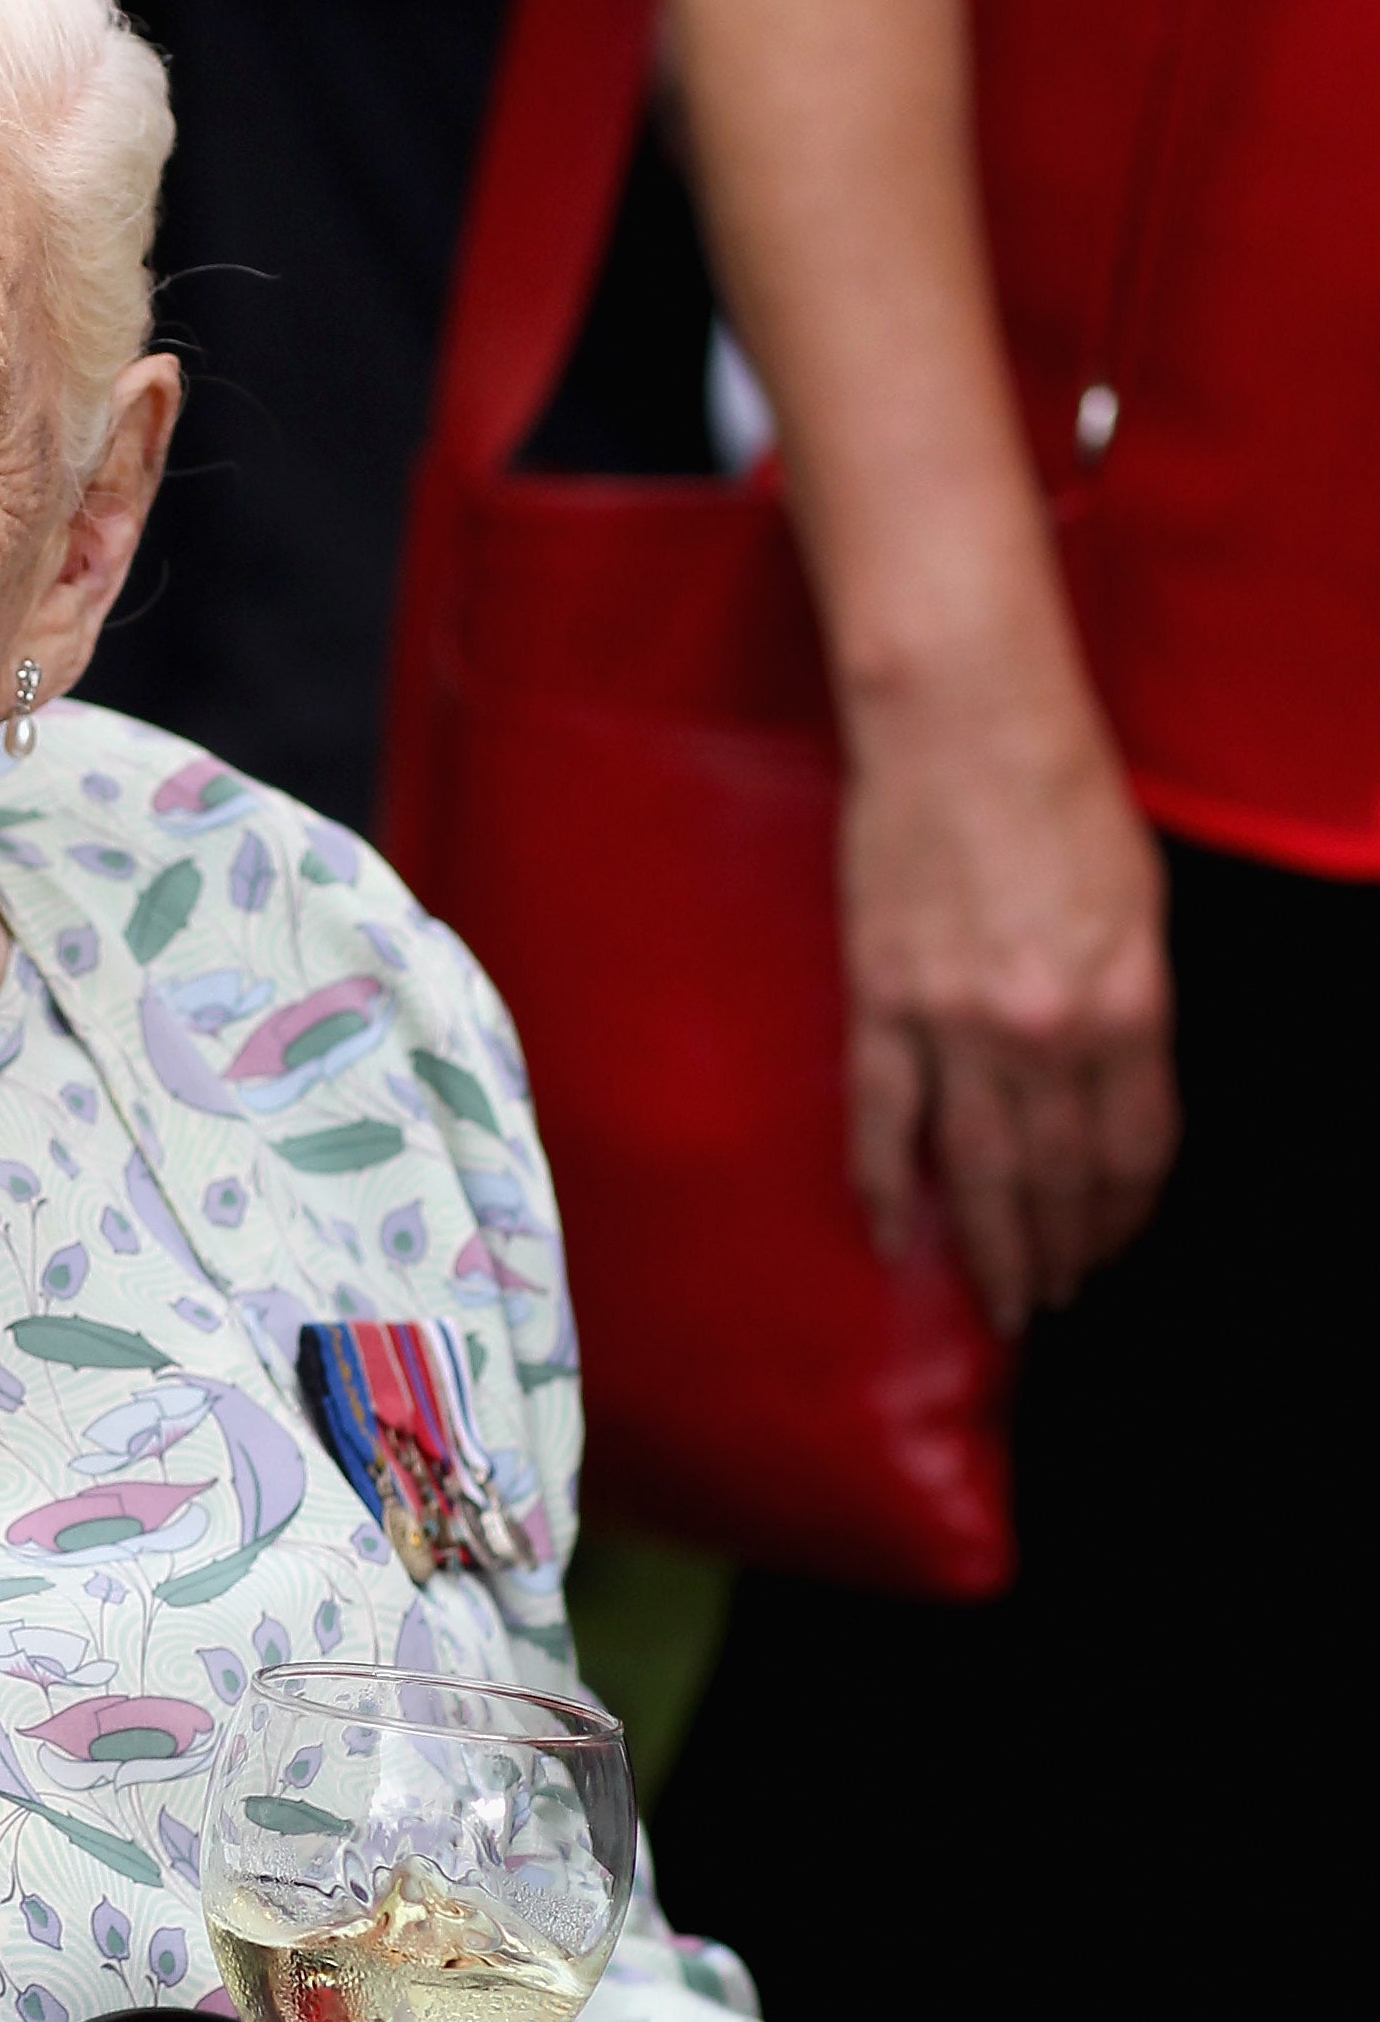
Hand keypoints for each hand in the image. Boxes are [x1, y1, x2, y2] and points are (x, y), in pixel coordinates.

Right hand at [841, 666, 1174, 1332]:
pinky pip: (882, 1118)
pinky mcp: (881, 1002)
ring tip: (1001, 1301)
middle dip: (1062, 1249)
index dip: (1125, 1211)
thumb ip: (1130, 1002)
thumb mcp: (1139, 901)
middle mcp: (1046, 1031)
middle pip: (1057, 1177)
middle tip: (1055, 1297)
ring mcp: (955, 1025)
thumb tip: (1109, 1085)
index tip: (1113, 1246)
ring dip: (991, 1248)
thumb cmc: (1061, 789)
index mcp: (1127, 1001)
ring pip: (974, 1169)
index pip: (1134, 1146)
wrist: (962, 720)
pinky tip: (893, 1236)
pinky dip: (885, 1185)